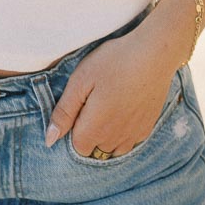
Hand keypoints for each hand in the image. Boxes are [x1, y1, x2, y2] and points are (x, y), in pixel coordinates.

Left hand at [43, 18, 179, 157]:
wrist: (154, 54)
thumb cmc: (113, 62)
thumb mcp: (80, 81)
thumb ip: (64, 112)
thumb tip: (49, 140)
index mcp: (95, 129)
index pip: (77, 146)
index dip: (74, 127)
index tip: (80, 105)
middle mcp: (115, 139)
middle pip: (95, 150)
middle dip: (89, 134)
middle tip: (93, 102)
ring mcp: (134, 136)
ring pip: (113, 149)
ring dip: (106, 137)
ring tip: (107, 107)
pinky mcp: (148, 128)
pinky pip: (129, 142)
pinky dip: (122, 133)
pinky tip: (123, 109)